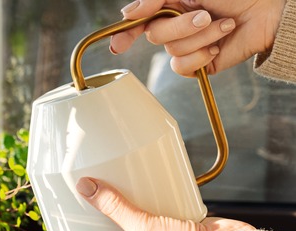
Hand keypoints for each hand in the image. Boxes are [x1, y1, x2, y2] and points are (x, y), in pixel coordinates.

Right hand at [110, 0, 285, 75]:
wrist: (267, 11)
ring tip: (224, 26)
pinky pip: (183, 68)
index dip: (125, 34)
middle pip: (155, 36)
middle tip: (205, 15)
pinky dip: (201, 56)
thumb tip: (127, 14)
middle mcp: (175, 27)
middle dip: (182, 26)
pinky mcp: (198, 64)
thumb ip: (155, 0)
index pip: (138, 22)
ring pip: (173, 51)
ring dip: (202, 37)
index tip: (118, 45)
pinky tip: (217, 46)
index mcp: (169, 7)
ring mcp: (186, 47)